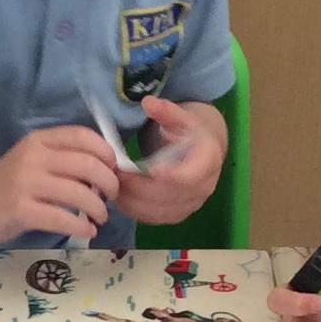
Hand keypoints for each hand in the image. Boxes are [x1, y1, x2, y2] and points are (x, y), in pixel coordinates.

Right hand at [0, 127, 121, 242]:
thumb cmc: (9, 183)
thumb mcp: (34, 160)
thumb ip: (63, 159)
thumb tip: (106, 170)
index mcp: (40, 140)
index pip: (83, 136)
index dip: (106, 153)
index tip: (114, 169)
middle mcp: (33, 157)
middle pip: (87, 164)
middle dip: (109, 183)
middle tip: (112, 197)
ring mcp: (25, 183)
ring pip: (78, 193)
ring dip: (98, 207)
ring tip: (100, 216)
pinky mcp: (20, 210)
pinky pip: (61, 218)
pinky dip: (81, 226)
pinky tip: (88, 230)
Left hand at [116, 98, 223, 226]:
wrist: (201, 150)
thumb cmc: (189, 131)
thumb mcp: (181, 116)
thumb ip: (166, 111)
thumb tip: (148, 102)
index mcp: (208, 160)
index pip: (191, 175)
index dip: (172, 176)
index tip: (149, 169)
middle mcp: (204, 187)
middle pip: (171, 196)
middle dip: (141, 188)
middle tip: (116, 176)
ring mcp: (191, 204)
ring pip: (161, 212)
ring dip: (134, 203)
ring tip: (112, 188)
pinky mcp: (178, 214)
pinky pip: (156, 219)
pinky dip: (136, 211)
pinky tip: (119, 199)